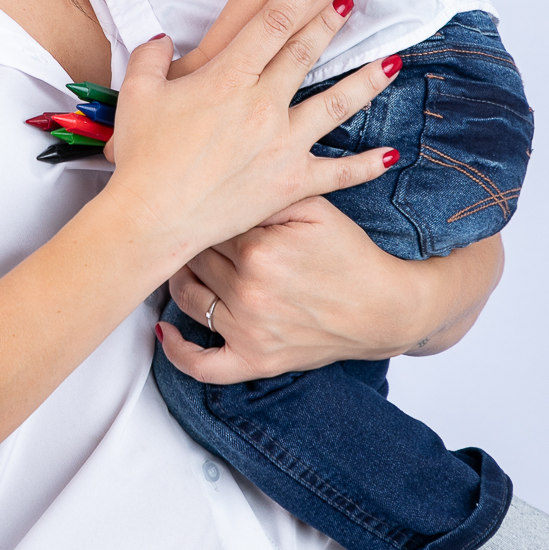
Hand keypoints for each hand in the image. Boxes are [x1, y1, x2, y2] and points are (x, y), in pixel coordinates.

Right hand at [102, 0, 400, 274]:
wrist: (151, 218)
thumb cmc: (141, 159)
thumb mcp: (136, 95)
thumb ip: (150, 58)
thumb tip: (161, 39)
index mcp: (226, 79)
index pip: (273, 21)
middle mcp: (262, 106)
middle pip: (306, 52)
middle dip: (331, 19)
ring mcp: (282, 145)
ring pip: (335, 105)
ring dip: (366, 81)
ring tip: (393, 61)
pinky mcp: (291, 184)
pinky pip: (337, 173)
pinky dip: (366, 164)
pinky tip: (392, 154)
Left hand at [160, 202, 503, 383]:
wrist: (384, 308)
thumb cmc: (350, 256)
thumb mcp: (313, 208)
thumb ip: (265, 191)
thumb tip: (217, 183)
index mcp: (259, 250)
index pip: (208, 223)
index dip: (204, 210)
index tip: (196, 201)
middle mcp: (248, 292)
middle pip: (194, 257)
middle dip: (190, 239)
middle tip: (183, 226)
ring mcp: (249, 331)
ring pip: (187, 298)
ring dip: (178, 279)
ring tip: (180, 262)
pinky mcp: (255, 361)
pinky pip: (203, 366)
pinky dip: (177, 352)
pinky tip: (164, 331)